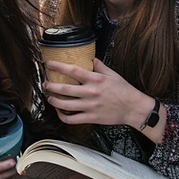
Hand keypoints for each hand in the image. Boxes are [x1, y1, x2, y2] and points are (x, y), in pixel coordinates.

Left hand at [44, 59, 160, 135]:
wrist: (133, 108)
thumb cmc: (124, 90)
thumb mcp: (112, 74)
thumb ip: (99, 66)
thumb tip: (91, 59)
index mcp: (95, 79)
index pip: (72, 70)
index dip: (58, 66)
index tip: (49, 64)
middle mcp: (90, 92)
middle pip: (63, 89)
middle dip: (50, 85)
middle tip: (45, 83)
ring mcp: (90, 106)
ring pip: (64, 105)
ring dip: (53, 100)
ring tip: (49, 97)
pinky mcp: (91, 118)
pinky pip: (71, 119)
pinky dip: (62, 115)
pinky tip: (59, 111)